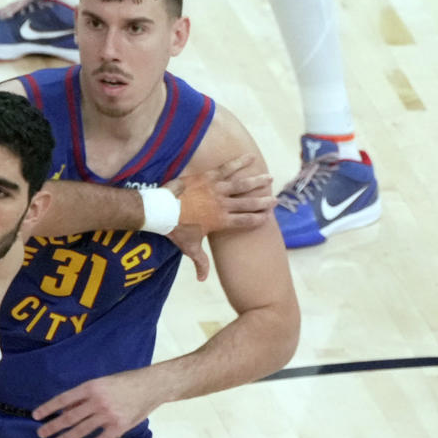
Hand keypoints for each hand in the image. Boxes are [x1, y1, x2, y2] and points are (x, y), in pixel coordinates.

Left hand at [31, 367, 162, 437]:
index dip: (48, 408)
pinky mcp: (119, 427)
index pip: (63, 399)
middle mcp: (98, 401)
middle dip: (53, 427)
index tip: (36, 416)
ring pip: (81, 430)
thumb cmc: (126, 382)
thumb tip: (65, 407)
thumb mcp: (103, 382)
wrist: (152, 385)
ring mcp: (108, 415)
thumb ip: (85, 395)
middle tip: (41, 434)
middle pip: (69, 417)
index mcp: (91, 386)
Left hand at [165, 154, 274, 280]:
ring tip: (269, 178)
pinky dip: (239, 162)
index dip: (258, 219)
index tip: (268, 217)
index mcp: (221, 221)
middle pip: (249, 203)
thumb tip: (202, 280)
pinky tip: (251, 157)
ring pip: (242, 184)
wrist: (162, 209)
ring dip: (257, 181)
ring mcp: (217, 189)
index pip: (246, 221)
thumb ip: (200, 262)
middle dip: (264, 202)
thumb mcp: (189, 247)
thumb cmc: (176, 229)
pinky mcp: (208, 177)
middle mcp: (223, 205)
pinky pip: (227, 168)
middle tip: (275, 200)